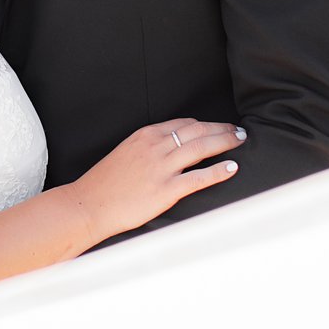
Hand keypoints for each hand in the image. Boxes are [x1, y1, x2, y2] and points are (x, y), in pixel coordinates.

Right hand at [68, 118, 244, 240]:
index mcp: (144, 136)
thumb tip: (168, 150)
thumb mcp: (125, 154)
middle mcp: (155, 147)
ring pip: (202, 148)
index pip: (182, 123)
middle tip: (237, 131)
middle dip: (220, 129)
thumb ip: (147, 148)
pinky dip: (219, 171)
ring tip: (240, 141)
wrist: (88, 204)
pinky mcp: (166, 190)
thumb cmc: (103, 183)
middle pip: (197, 131)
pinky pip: (199, 178)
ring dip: (225, 142)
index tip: (216, 128)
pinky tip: (232, 168)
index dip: (204, 125)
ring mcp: (161, 168)